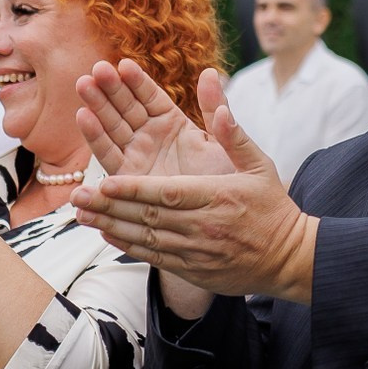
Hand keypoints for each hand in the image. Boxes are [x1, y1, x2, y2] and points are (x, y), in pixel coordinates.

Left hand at [72, 70, 312, 301]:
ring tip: (81, 214)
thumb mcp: (259, 165)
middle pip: (149, 217)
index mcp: (217, 197)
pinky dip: (127, 246)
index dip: (134, 189)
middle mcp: (203, 226)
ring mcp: (196, 251)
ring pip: (146, 238)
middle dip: (110, 207)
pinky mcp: (193, 269)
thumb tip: (217, 99)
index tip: (105, 182)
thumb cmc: (272, 206)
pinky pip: (154, 257)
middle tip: (78, 196)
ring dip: (110, 225)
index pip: (168, 193)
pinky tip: (106, 233)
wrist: (288, 258)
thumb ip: (233, 133)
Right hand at [75, 59, 239, 180]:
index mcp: (173, 123)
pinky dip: (95, 137)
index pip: (150, 96)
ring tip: (84, 84)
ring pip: (113, 126)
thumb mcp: (223, 141)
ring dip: (97, 105)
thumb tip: (210, 72)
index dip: (136, 81)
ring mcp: (136, 156)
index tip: (123, 65)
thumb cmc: (227, 180)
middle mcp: (150, 137)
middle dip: (110, 88)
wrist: (222, 220)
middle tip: (97, 69)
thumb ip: (214, 107)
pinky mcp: (125, 178)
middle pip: (126, 107)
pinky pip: (108, 155)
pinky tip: (84, 116)